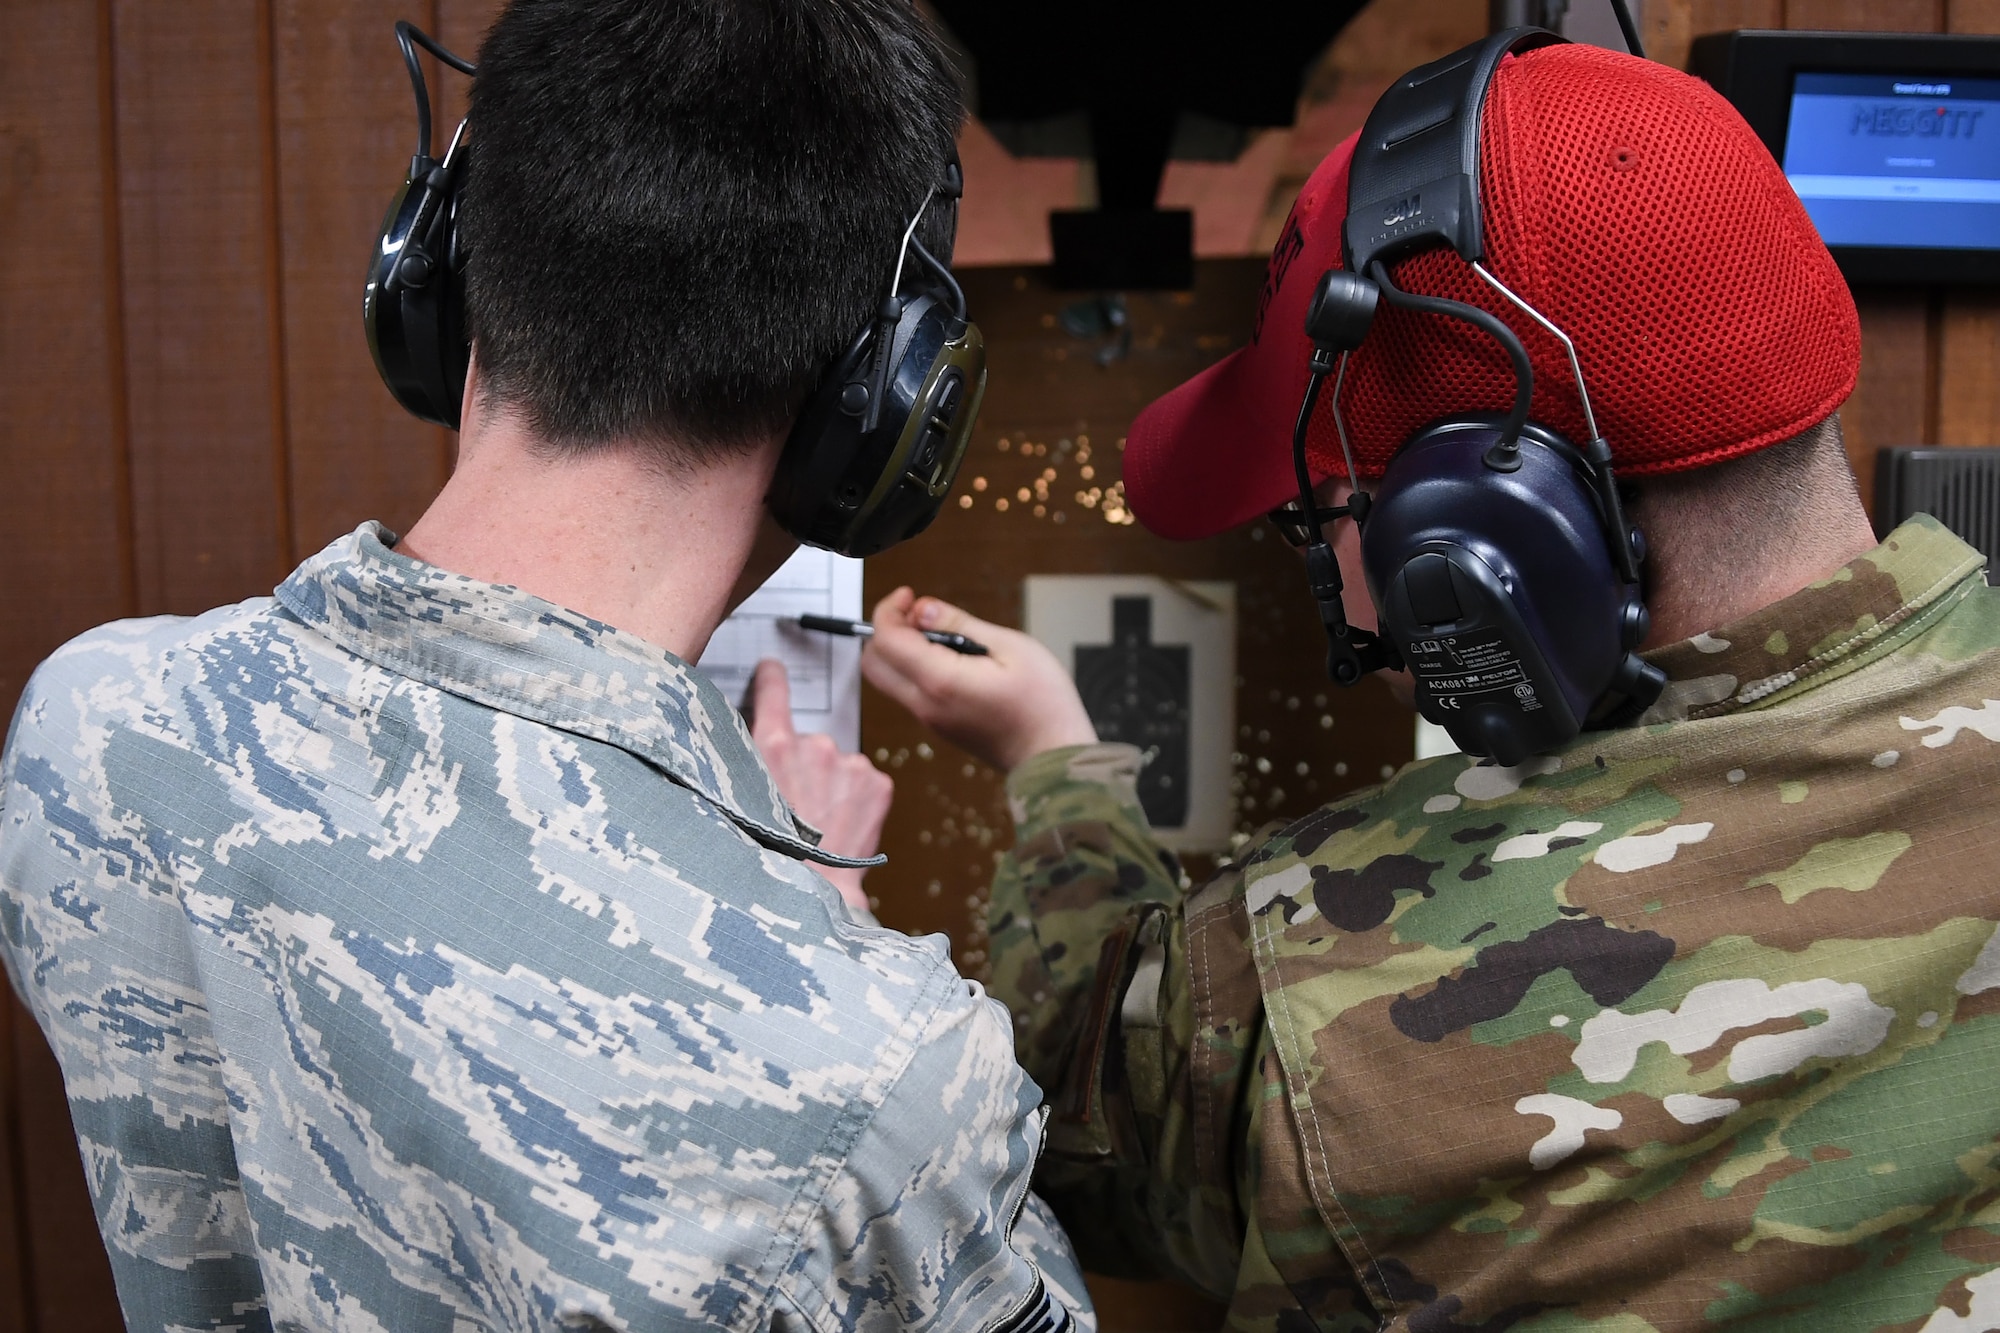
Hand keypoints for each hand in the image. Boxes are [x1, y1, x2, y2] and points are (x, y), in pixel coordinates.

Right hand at [749, 659, 892, 909]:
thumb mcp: (741, 800)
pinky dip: (856, 799)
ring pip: (839, 766)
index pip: (773, 691)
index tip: (772, 669)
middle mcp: (813, 745)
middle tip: (796, 807)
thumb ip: (748, 766)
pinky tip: (842, 824)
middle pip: (809, 744)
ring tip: (819, 823)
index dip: (772, 678)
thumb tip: (757, 749)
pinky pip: (864, 782)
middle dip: (805, 769)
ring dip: (831, 786)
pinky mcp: (877, 782)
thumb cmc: (773, 855)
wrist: (814, 892)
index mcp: (773, 745)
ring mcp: (850, 762)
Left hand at [861, 588, 1096, 772]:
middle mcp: (925, 705)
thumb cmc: (1043, 705)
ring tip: (942, 635)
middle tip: (918, 615)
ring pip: (889, 679)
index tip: (909, 596)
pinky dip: (915, 668)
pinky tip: (953, 658)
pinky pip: (910, 692)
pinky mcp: (939, 727)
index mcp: (940, 682)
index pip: (886, 641)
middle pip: (874, 663)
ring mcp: (929, 720)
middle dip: (886, 630)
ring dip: (901, 650)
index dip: (890, 610)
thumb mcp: (1010, 647)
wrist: (1054, 758)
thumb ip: (960, 624)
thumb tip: (922, 610)